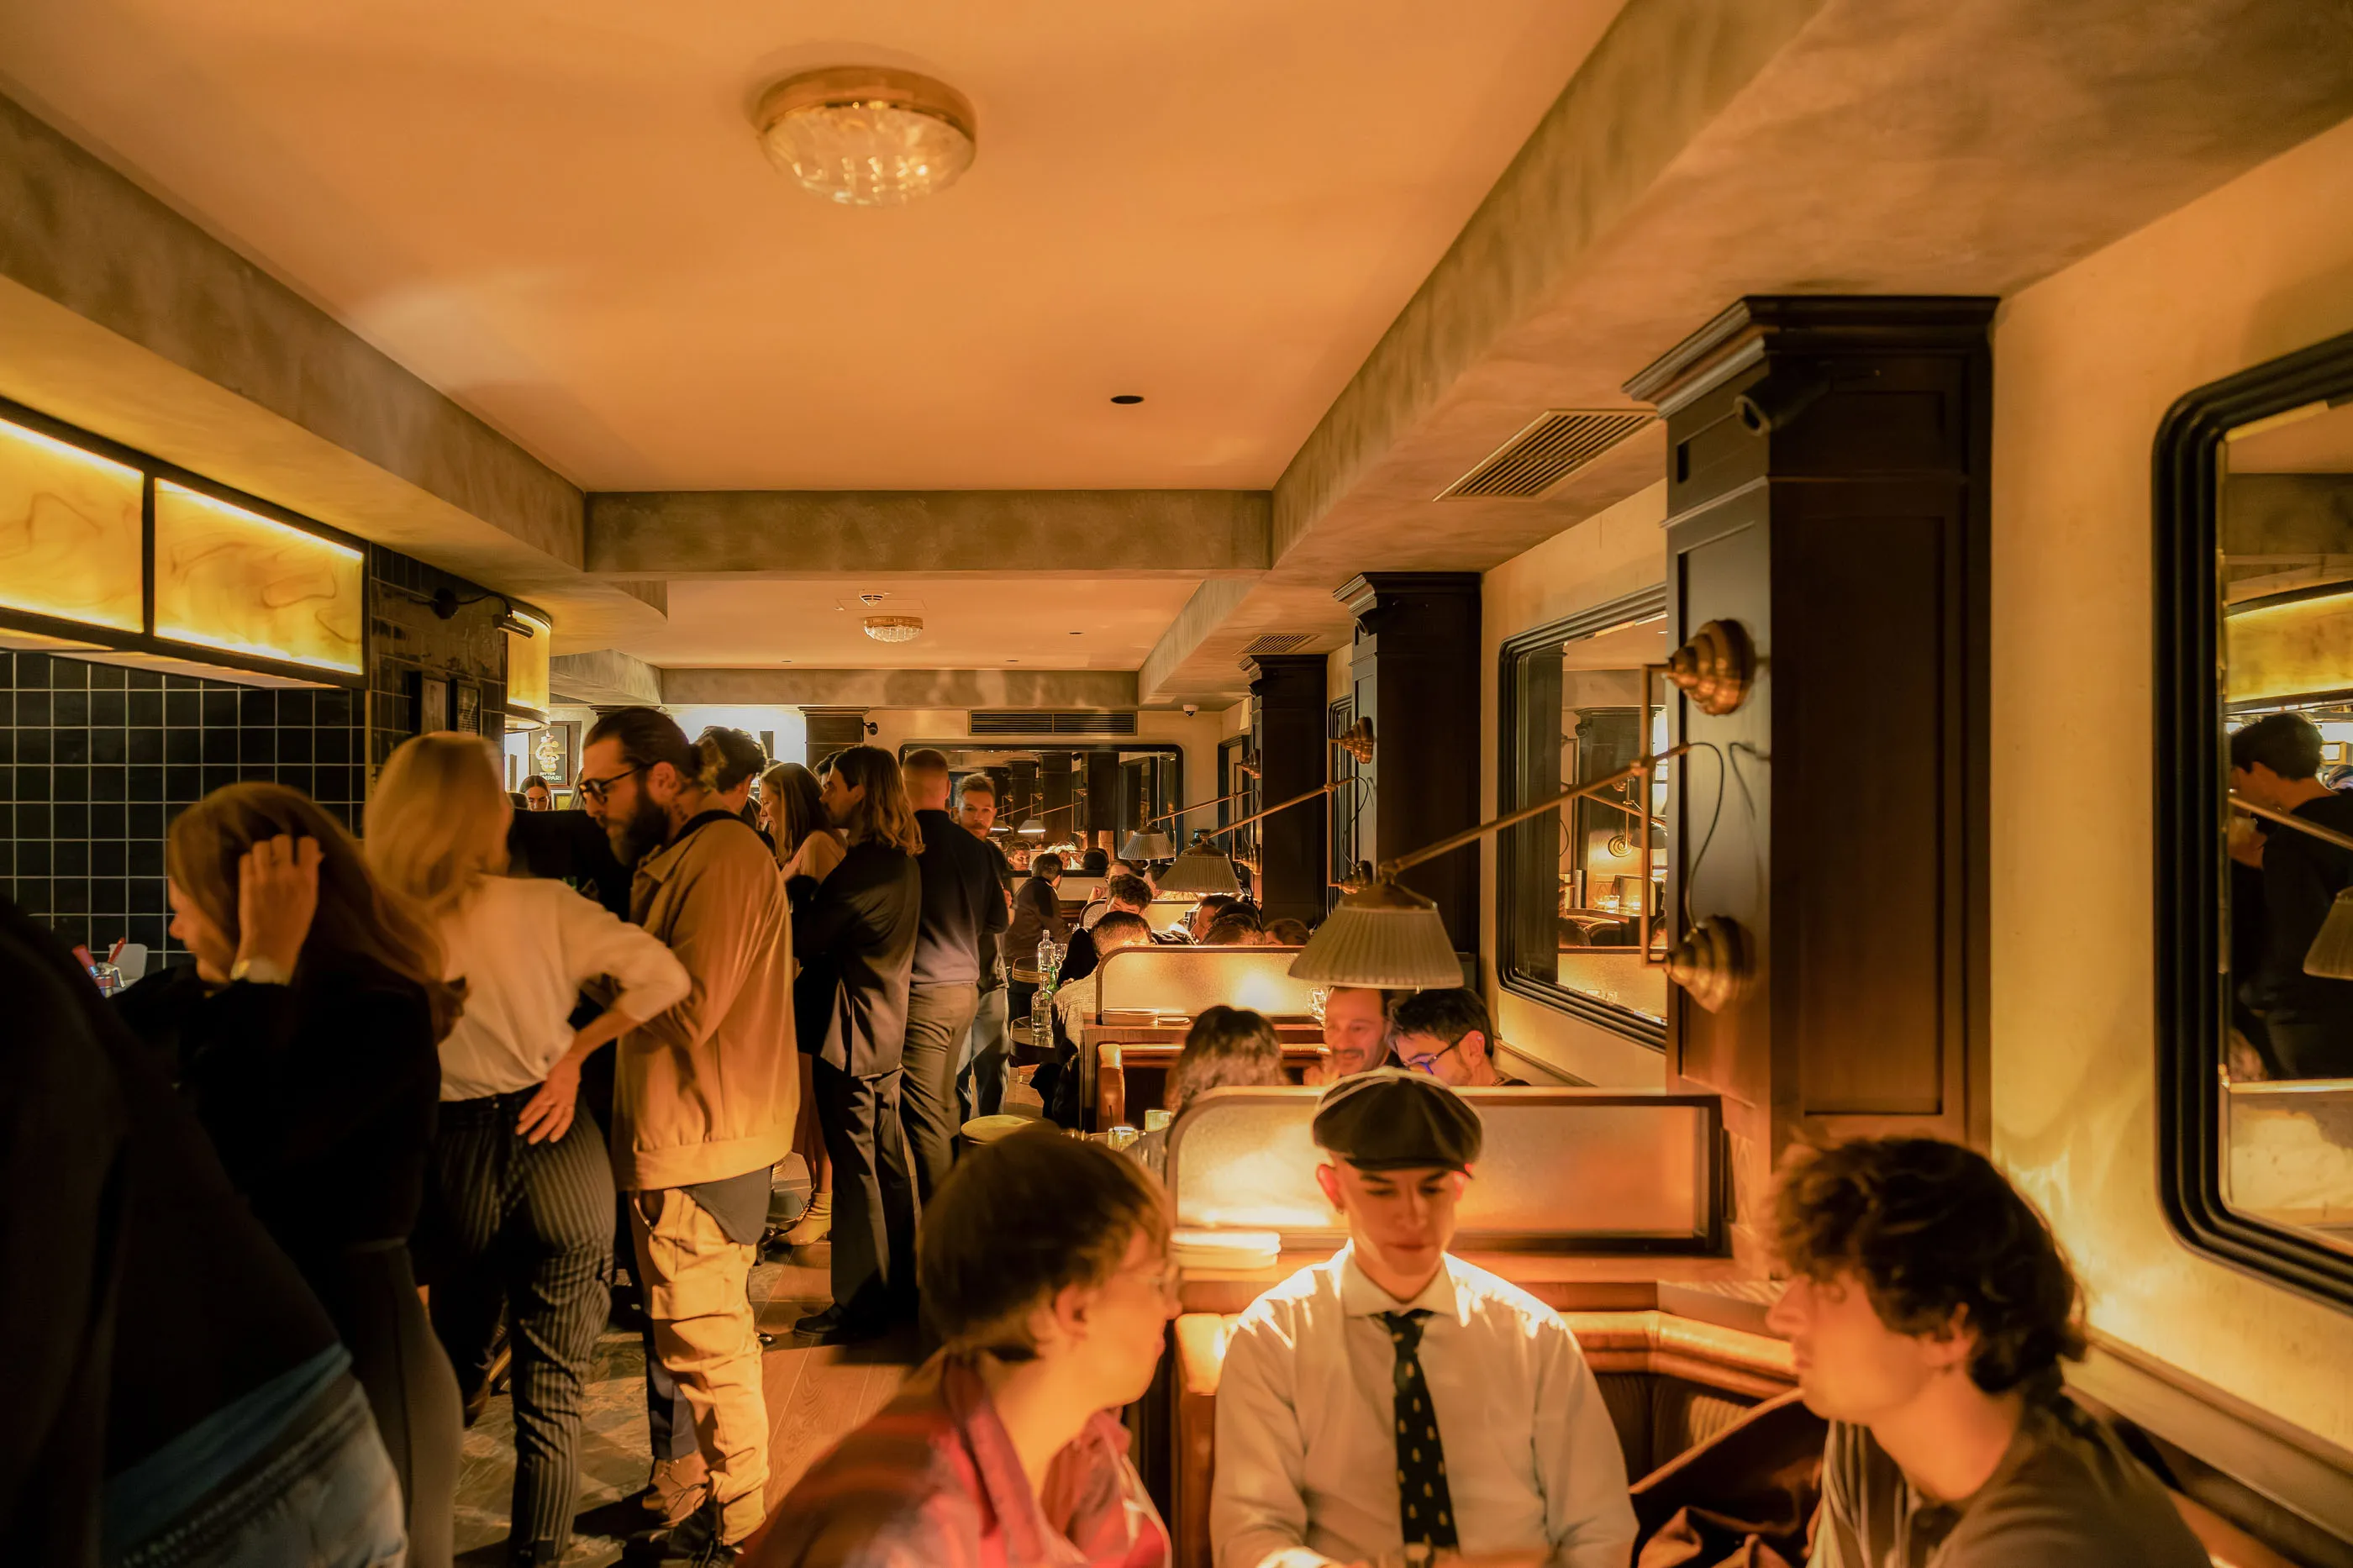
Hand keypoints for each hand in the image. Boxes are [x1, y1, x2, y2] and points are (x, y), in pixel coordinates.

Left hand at [234, 835, 321, 974]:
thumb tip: (314, 855)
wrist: (270, 943)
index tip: (300, 851)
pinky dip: (249, 860)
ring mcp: (263, 876)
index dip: (303, 844)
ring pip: (261, 845)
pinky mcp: (246, 882)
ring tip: (264, 861)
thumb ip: (310, 875)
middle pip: (281, 839)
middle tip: (279, 856)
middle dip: (281, 845)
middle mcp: (285, 873)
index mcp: (306, 878)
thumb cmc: (295, 924)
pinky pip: (245, 858)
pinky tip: (253, 869)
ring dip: (263, 851)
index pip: (307, 843)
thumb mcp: (311, 899)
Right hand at [517, 1050, 583, 1143]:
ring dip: (530, 1123)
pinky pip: (537, 1102)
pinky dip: (529, 1110)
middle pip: (553, 1120)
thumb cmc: (570, 1071)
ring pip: (542, 1113)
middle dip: (541, 1131)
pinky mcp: (548, 1088)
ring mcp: (556, 1095)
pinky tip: (521, 1117)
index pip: (567, 1119)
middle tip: (531, 1141)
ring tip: (520, 1131)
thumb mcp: (571, 1086)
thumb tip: (556, 1103)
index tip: (552, 1139)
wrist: (571, 1056)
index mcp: (570, 1101)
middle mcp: (564, 1101)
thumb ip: (564, 1096)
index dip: (560, 1130)